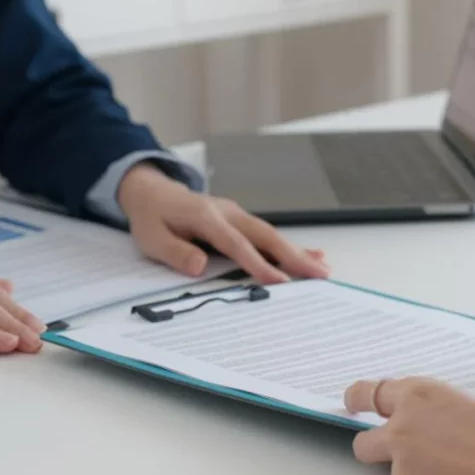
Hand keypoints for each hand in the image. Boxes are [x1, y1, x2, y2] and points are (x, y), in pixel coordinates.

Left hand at [117, 163, 329, 282]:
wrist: (152, 192)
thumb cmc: (152, 218)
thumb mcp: (152, 238)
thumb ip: (175, 252)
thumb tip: (199, 266)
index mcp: (205, 218)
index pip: (236, 244)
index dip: (258, 264)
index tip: (279, 282)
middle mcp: (227, 213)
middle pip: (265, 236)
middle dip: (293, 256)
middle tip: (319, 275)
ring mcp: (236, 215)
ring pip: (270, 234)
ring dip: (297, 252)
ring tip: (322, 270)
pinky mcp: (239, 220)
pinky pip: (266, 234)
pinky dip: (289, 245)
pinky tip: (311, 254)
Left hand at [344, 378, 474, 474]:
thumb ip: (456, 408)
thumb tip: (451, 417)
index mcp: (421, 393)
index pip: (368, 393)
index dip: (360, 400)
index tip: (354, 402)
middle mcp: (404, 428)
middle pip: (364, 440)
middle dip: (377, 443)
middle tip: (399, 448)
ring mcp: (408, 467)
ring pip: (396, 471)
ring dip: (417, 470)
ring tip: (463, 472)